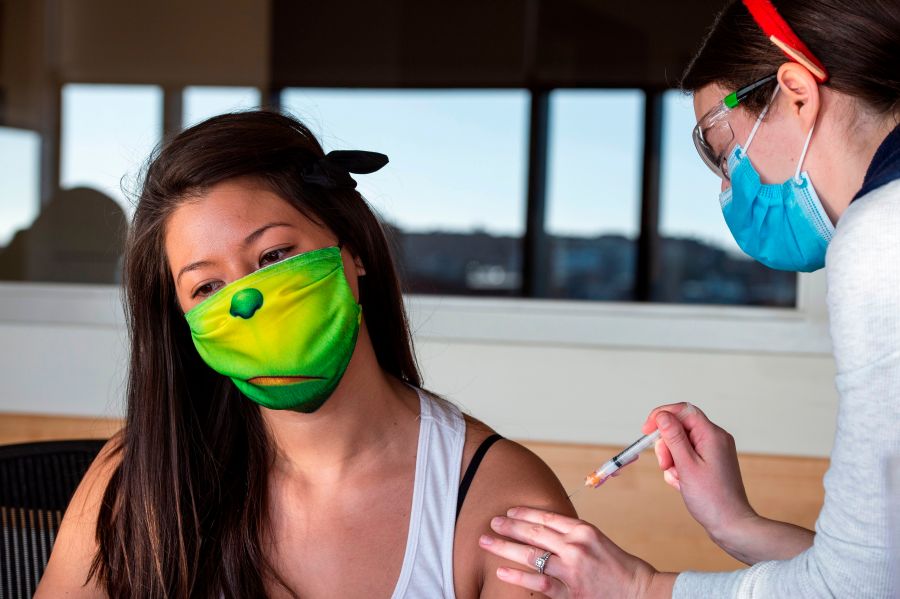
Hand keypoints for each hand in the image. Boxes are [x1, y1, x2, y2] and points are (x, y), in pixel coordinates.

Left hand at [479, 507, 674, 597]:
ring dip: (505, 547)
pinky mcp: (569, 592)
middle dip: (509, 526)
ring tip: (487, 542)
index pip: (547, 517)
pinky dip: (517, 576)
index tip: (509, 511)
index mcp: (584, 530)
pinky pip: (537, 582)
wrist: (642, 593)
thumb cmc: (622, 568)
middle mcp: (575, 546)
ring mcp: (571, 570)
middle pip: (534, 532)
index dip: (525, 513)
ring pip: (530, 555)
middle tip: (492, 522)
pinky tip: (501, 571)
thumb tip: (546, 533)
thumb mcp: (599, 541)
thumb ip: (573, 536)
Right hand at [643, 403, 756, 553]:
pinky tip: (683, 483)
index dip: (661, 416)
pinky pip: (686, 456)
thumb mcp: (686, 466)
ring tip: (677, 478)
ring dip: (671, 459)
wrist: (731, 525)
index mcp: (712, 434)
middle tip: (665, 465)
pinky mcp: (710, 462)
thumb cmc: (712, 499)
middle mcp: (715, 438)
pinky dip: (679, 467)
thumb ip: (673, 437)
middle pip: (679, 427)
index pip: (683, 410)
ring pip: (680, 443)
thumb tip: (662, 415)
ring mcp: (713, 450)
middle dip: (666, 445)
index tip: (646, 430)